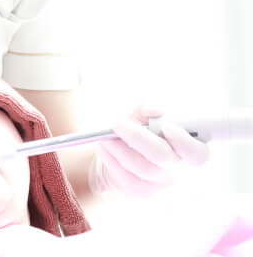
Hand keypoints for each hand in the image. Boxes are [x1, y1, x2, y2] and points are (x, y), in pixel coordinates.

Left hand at [88, 106, 209, 196]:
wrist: (125, 155)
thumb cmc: (142, 130)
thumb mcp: (144, 115)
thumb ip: (148, 108)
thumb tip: (153, 109)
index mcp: (192, 150)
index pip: (197, 153)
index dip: (184, 141)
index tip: (167, 126)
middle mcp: (180, 170)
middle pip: (162, 156)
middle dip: (137, 137)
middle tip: (116, 122)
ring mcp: (162, 185)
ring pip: (139, 166)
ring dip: (117, 147)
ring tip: (104, 134)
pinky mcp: (142, 193)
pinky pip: (125, 177)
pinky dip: (110, 159)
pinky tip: (103, 148)